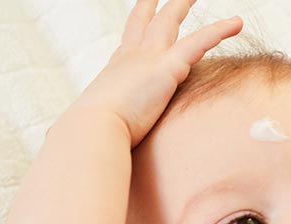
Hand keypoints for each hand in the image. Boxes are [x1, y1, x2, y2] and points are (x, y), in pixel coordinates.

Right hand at [71, 0, 241, 146]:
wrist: (91, 131)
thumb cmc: (85, 136)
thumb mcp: (80, 129)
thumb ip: (72, 133)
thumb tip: (53, 144)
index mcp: (115, 71)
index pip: (129, 42)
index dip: (138, 25)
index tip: (144, 13)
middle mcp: (130, 57)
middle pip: (149, 22)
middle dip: (159, 6)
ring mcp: (148, 59)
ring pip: (172, 22)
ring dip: (185, 4)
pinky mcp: (166, 68)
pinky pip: (199, 42)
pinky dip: (219, 30)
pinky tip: (237, 21)